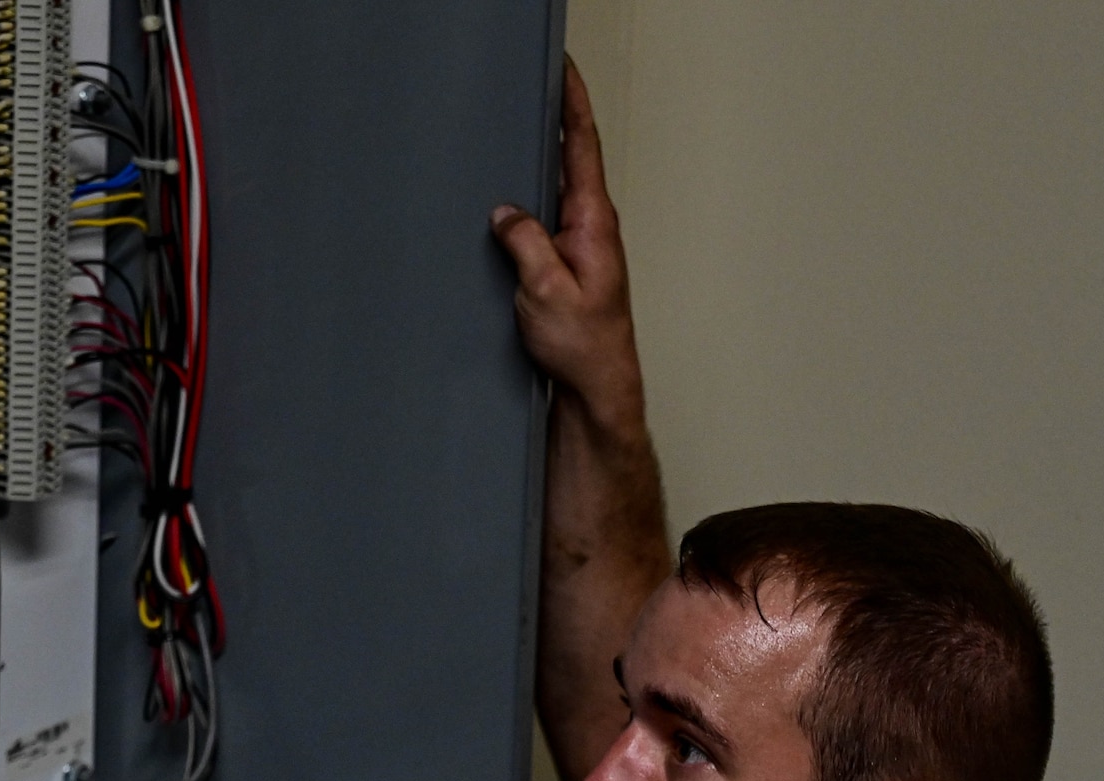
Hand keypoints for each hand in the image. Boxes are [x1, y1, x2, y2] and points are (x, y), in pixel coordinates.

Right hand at [492, 58, 644, 438]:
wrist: (597, 387)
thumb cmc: (583, 346)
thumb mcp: (544, 289)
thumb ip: (524, 242)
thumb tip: (506, 213)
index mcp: (592, 222)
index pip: (582, 146)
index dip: (573, 104)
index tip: (563, 70)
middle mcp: (591, 227)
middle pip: (570, 159)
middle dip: (554, 121)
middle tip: (533, 88)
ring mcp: (581, 245)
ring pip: (554, 192)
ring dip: (537, 164)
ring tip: (514, 136)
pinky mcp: (567, 265)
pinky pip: (543, 221)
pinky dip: (527, 204)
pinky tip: (509, 206)